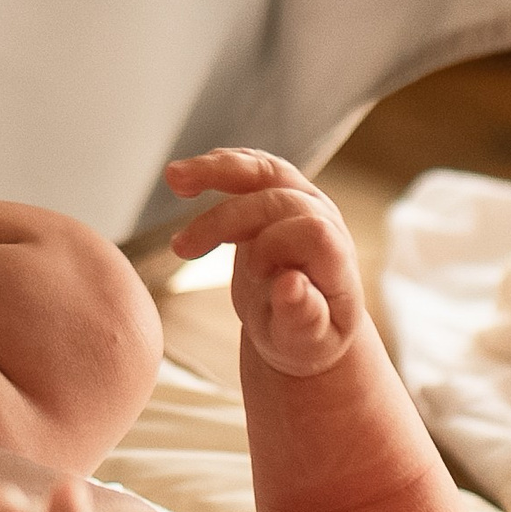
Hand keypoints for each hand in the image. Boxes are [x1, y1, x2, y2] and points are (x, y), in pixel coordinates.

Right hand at [165, 149, 363, 377]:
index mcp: (335, 260)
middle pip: (277, 199)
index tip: (255, 274)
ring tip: (174, 179)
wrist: (302, 322)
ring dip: (217, 171)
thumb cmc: (304, 337)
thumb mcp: (304, 344)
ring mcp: (300, 202)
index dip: (278, 246)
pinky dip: (216, 168)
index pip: (313, 233)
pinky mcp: (275, 193)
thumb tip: (290, 285)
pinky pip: (249, 167)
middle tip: (183, 249)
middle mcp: (323, 221)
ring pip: (264, 169)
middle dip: (225, 220)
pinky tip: (185, 179)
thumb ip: (302, 319)